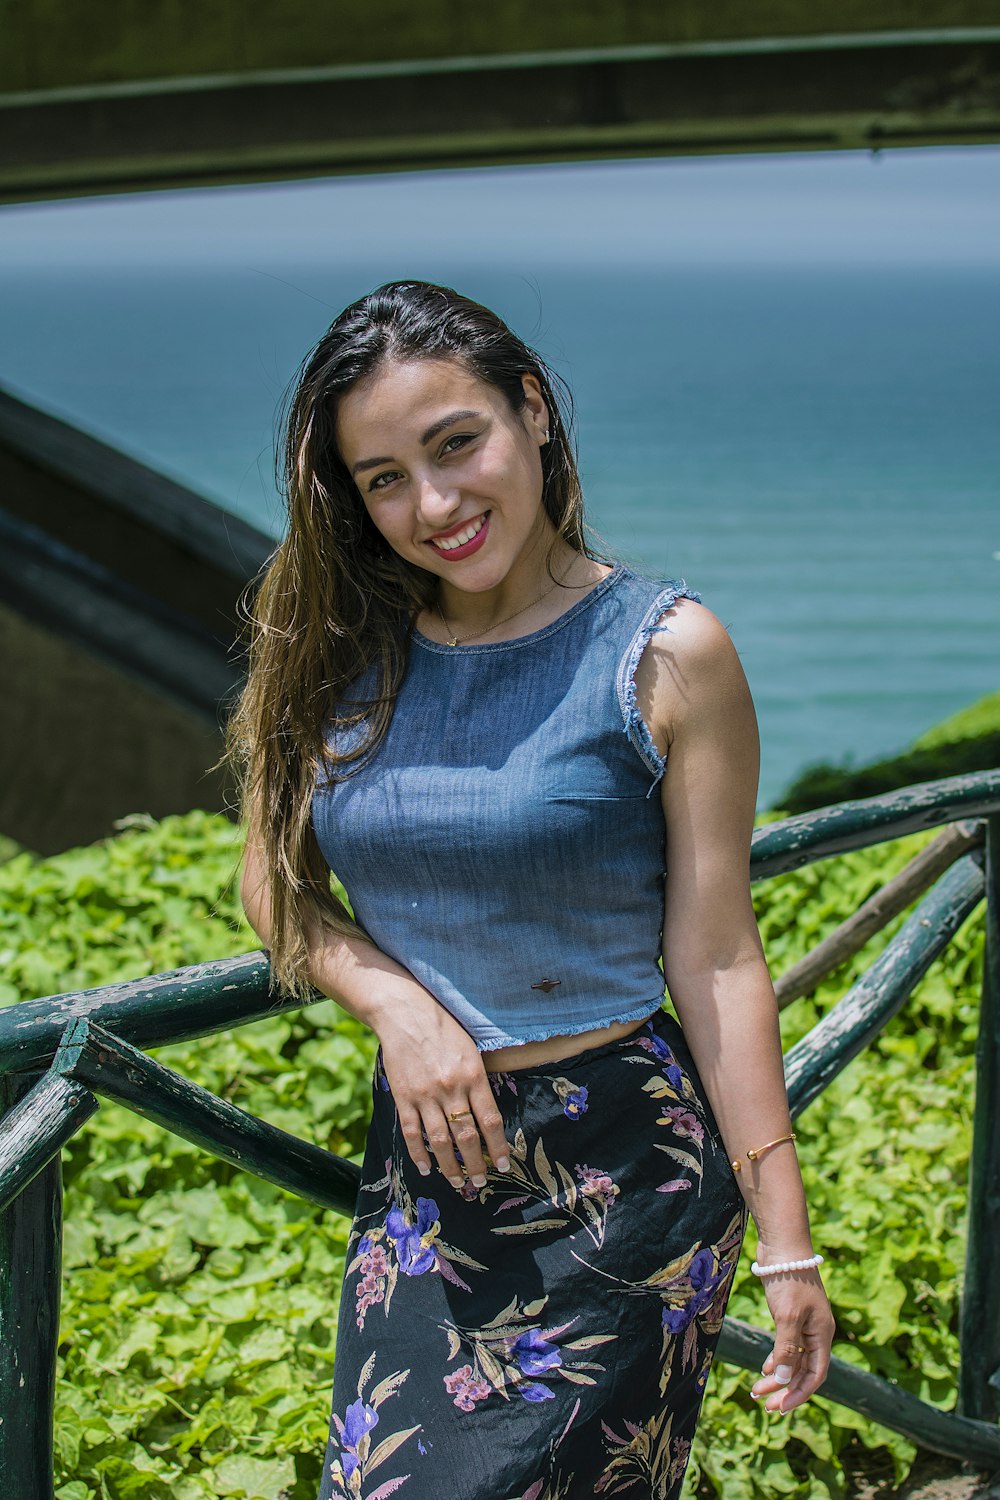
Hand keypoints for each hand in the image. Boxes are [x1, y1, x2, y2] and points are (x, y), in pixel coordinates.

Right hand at [376, 992, 511, 1192]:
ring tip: (458, 1183)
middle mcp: (451, 1088)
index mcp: (473, 1075)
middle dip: (475, 1164)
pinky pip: (412, 1132)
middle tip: (480, 1182)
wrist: (405, 1012)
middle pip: (466, 1137)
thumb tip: (488, 1115)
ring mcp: (426, 1095)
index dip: (497, 1147)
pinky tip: (427, 1168)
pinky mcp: (404, 1096)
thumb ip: (479, 1080)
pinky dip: (419, 1154)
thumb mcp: (471, 1049)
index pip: (490, 1121)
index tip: (503, 1165)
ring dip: (450, 1166)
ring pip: (440, 1141)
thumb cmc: (444, 1027)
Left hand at [749, 1261, 835, 1414]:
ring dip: (777, 1376)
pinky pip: (787, 1345)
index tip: (780, 1408)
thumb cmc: (789, 1280)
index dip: (799, 1394)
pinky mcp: (791, 1314)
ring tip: (757, 1390)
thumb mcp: (788, 1316)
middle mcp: (816, 1332)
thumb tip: (783, 1380)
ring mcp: (804, 1323)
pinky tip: (764, 1368)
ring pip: (793, 1359)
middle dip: (785, 1389)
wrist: (783, 1246)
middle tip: (764, 1405)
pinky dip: (776, 1358)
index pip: (815, 1375)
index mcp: (822, 1335)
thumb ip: (787, 1349)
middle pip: (803, 1370)